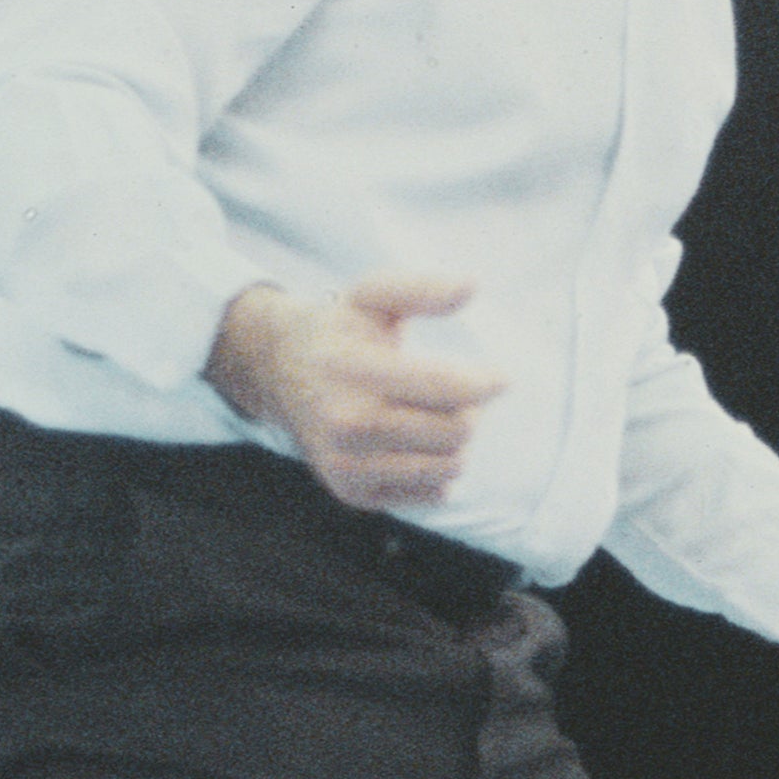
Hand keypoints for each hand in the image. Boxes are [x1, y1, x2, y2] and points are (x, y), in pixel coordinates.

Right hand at [204, 277, 507, 509]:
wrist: (279, 372)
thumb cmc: (341, 331)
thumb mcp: (373, 297)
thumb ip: (421, 289)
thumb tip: (471, 285)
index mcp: (354, 370)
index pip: (446, 387)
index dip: (486, 383)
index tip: (499, 378)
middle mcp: (346, 423)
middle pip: (456, 431)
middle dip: (469, 411)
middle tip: (457, 396)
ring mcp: (347, 464)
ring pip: (449, 466)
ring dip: (456, 442)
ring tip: (434, 417)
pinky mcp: (353, 493)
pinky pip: (430, 492)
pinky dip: (438, 471)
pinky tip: (418, 445)